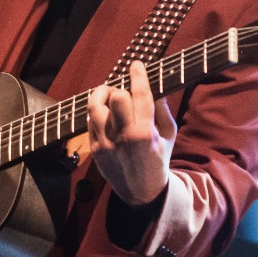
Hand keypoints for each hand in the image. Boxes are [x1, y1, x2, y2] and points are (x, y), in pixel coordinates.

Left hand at [88, 61, 173, 207]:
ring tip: (109, 96)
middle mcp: (123, 136)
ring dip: (103, 95)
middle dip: (120, 88)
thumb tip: (154, 86)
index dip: (138, 75)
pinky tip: (105, 112)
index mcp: (145, 132)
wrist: (141, 191)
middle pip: (116, 96)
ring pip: (95, 106)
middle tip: (123, 90)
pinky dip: (96, 112)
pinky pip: (89, 121)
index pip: (140, 94)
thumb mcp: (168, 134)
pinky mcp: (94, 149)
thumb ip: (161, 109)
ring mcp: (106, 143)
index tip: (137, 64)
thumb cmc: (158, 158)